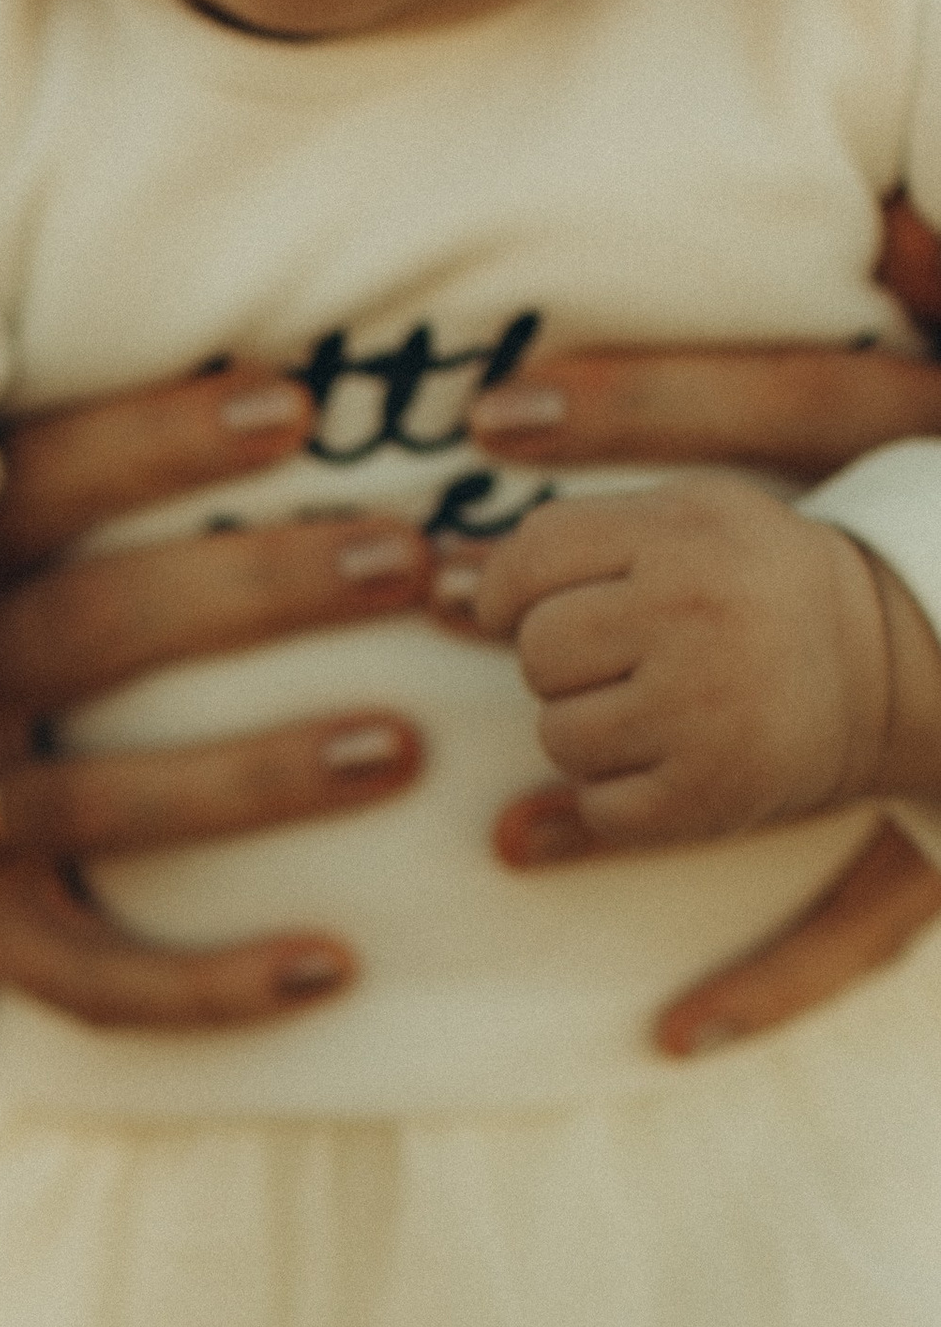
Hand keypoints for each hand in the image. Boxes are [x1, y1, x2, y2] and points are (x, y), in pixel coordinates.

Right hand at [0, 361, 432, 1029]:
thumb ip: (20, 448)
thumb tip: (244, 354)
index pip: (37, 481)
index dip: (156, 441)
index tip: (294, 408)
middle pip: (93, 629)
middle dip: (257, 591)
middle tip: (407, 563)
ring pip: (104, 804)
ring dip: (259, 777)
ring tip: (404, 747)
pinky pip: (88, 976)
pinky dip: (208, 985)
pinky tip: (335, 967)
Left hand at [460, 308, 940, 1041]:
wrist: (885, 665)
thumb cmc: (752, 587)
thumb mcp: (685, 520)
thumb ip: (569, 537)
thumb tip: (441, 591)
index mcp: (685, 532)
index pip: (532, 558)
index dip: (505, 592)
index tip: (522, 608)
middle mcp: (695, 614)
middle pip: (537, 650)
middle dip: (562, 661)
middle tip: (624, 658)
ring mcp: (705, 709)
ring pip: (559, 734)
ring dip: (589, 731)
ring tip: (658, 706)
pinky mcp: (712, 794)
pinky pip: (598, 806)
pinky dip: (621, 794)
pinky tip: (675, 758)